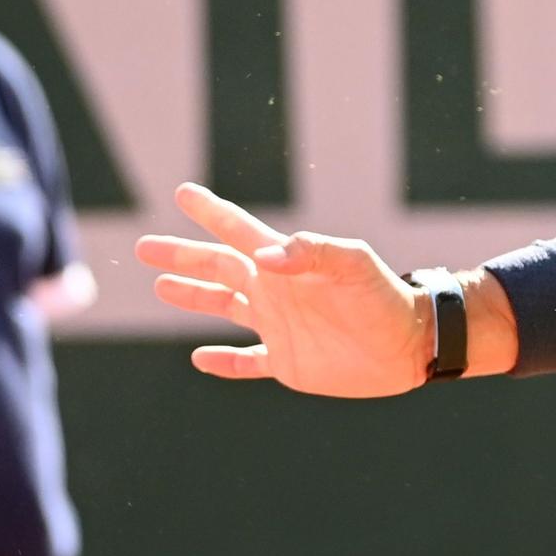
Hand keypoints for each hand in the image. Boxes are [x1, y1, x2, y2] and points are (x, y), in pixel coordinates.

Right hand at [136, 184, 430, 396]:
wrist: (409, 345)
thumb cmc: (384, 298)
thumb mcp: (352, 264)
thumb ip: (310, 252)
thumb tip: (262, 256)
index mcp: (286, 263)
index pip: (238, 232)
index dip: (211, 213)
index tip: (184, 193)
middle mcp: (276, 291)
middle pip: (218, 268)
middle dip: (183, 257)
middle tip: (145, 248)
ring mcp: (280, 326)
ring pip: (225, 308)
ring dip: (194, 297)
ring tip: (161, 286)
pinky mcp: (288, 362)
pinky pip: (248, 362)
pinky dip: (224, 362)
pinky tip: (201, 358)